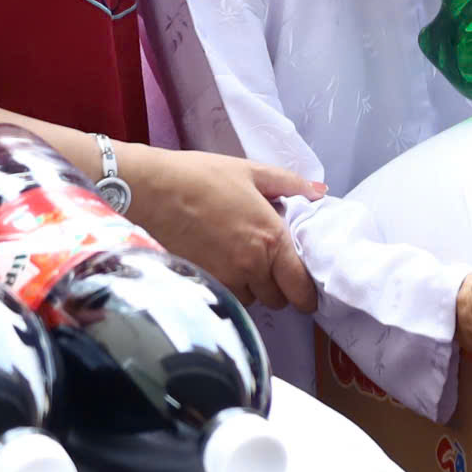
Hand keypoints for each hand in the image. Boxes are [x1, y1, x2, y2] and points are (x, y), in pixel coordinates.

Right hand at [121, 146, 321, 311]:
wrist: (152, 190)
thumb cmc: (201, 176)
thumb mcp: (250, 172)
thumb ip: (289, 184)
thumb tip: (319, 191)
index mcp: (271, 239)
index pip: (300, 287)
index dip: (306, 293)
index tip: (304, 289)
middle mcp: (252, 266)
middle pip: (277, 300)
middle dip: (276, 286)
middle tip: (267, 263)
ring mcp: (225, 279)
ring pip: (250, 299)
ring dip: (251, 287)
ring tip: (239, 259)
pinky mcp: (203, 283)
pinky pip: (225, 297)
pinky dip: (228, 287)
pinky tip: (218, 263)